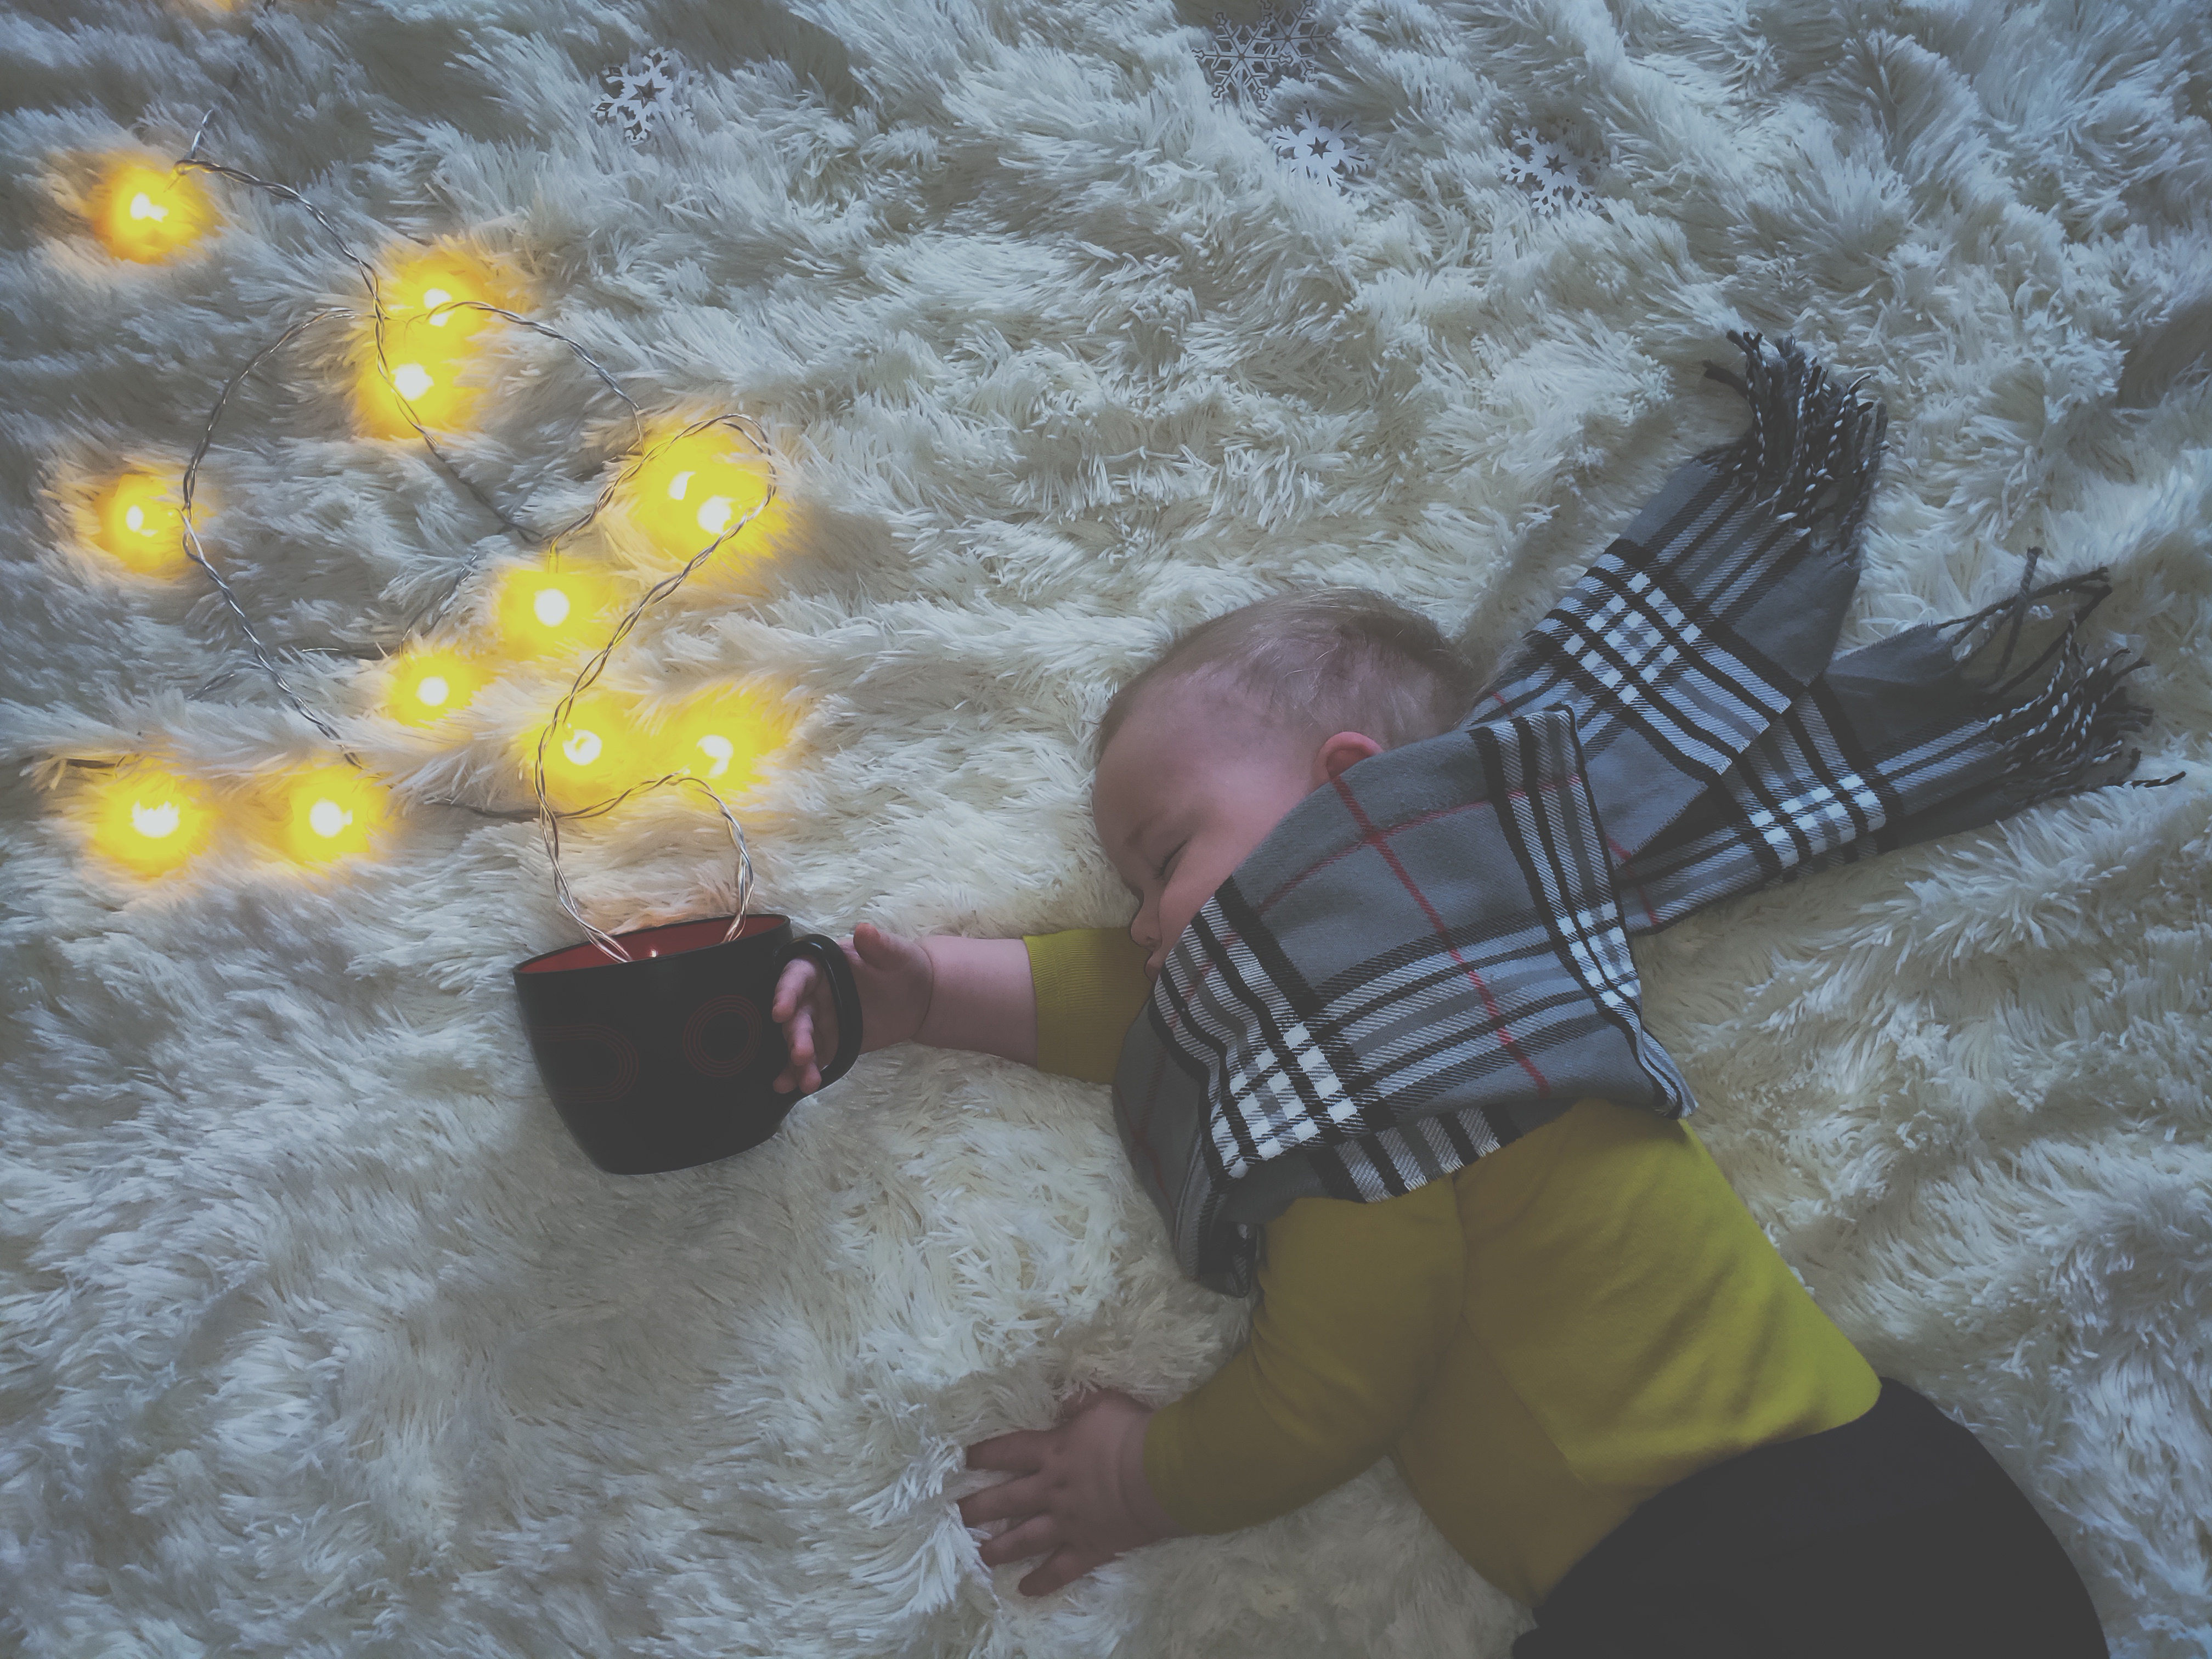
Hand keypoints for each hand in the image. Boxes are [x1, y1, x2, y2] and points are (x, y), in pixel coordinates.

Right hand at [769, 921, 933, 1093]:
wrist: (917, 996)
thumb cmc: (902, 966)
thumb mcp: (895, 954)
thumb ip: (879, 945)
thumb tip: (864, 931)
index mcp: (821, 967)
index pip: (796, 977)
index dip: (786, 993)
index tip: (781, 1011)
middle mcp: (812, 994)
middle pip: (795, 1015)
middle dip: (795, 1036)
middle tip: (802, 1054)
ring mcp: (818, 1021)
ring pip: (799, 1041)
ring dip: (797, 1061)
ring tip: (805, 1081)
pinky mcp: (829, 1043)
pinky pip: (812, 1059)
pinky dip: (801, 1073)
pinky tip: (793, 1088)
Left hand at [959, 1389, 1186, 1596]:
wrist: (1160, 1474)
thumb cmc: (1133, 1432)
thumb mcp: (1104, 1402)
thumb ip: (1079, 1402)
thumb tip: (1063, 1401)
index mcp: (1052, 1452)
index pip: (1008, 1452)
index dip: (984, 1456)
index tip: (964, 1461)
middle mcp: (1051, 1491)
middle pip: (1006, 1501)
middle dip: (979, 1508)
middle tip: (957, 1515)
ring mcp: (1067, 1523)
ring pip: (1024, 1540)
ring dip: (1000, 1548)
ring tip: (981, 1555)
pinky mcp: (1088, 1548)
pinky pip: (1059, 1571)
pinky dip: (1041, 1582)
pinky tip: (1025, 1589)